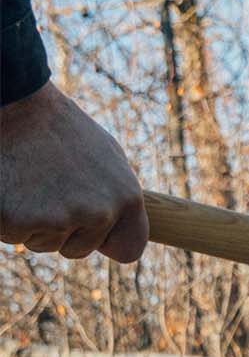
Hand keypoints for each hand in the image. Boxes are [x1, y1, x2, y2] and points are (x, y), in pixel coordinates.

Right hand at [0, 82, 148, 261]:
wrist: (15, 105)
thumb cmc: (59, 129)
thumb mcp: (105, 157)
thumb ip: (117, 196)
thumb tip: (121, 223)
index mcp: (127, 198)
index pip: (129, 251)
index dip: (107, 243)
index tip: (92, 231)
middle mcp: (99, 213)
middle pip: (79, 250)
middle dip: (61, 229)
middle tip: (48, 188)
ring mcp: (59, 220)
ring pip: (43, 244)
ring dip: (33, 222)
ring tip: (30, 181)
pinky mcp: (19, 222)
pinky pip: (12, 235)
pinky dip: (6, 217)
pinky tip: (10, 186)